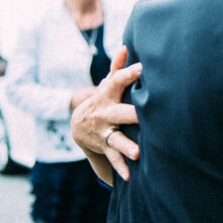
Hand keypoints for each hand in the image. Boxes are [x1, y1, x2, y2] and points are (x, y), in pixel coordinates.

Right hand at [70, 46, 141, 182]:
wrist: (78, 126)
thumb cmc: (103, 100)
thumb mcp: (107, 85)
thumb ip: (118, 68)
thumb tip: (126, 46)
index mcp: (107, 96)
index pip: (117, 82)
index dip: (129, 74)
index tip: (143, 68)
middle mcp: (105, 114)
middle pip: (120, 113)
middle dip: (131, 114)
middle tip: (144, 115)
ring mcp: (104, 132)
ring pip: (116, 140)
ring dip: (126, 147)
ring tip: (137, 153)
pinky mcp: (105, 147)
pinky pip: (113, 158)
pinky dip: (120, 168)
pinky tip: (130, 176)